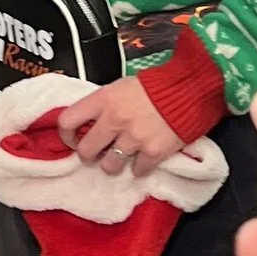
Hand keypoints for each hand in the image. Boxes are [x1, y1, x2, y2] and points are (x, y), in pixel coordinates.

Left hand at [57, 75, 186, 177]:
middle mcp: (114, 120)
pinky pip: (137, 170)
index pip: (68, 120)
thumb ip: (105, 104)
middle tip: (96, 154)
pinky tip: (143, 160)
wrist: (190, 88)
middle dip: (89, 155)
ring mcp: (134, 138)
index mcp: (104, 99)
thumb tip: (91, 122)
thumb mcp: (123, 86)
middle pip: (86, 150)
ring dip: (113, 164)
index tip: (74, 139)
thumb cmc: (156, 85)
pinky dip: (139, 168)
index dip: (66, 135)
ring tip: (120, 159)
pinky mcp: (153, 152)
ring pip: (109, 165)